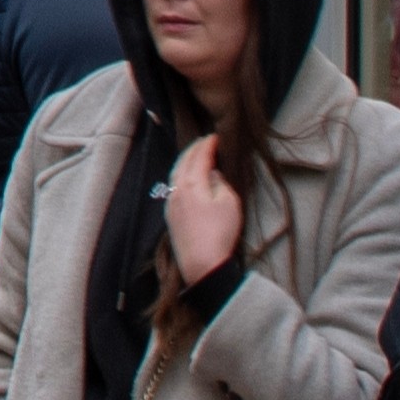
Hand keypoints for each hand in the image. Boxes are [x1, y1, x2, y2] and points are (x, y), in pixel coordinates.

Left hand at [166, 136, 242, 282]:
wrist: (202, 263)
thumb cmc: (220, 232)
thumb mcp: (229, 202)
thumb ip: (220, 183)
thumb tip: (212, 174)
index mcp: (191, 182)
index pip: (199, 157)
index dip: (208, 145)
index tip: (216, 136)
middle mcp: (176, 189)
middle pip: (183, 162)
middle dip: (194, 149)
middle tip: (205, 141)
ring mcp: (170, 202)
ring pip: (175, 173)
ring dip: (185, 162)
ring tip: (195, 156)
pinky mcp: (170, 215)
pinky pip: (173, 186)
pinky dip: (181, 175)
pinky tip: (187, 178)